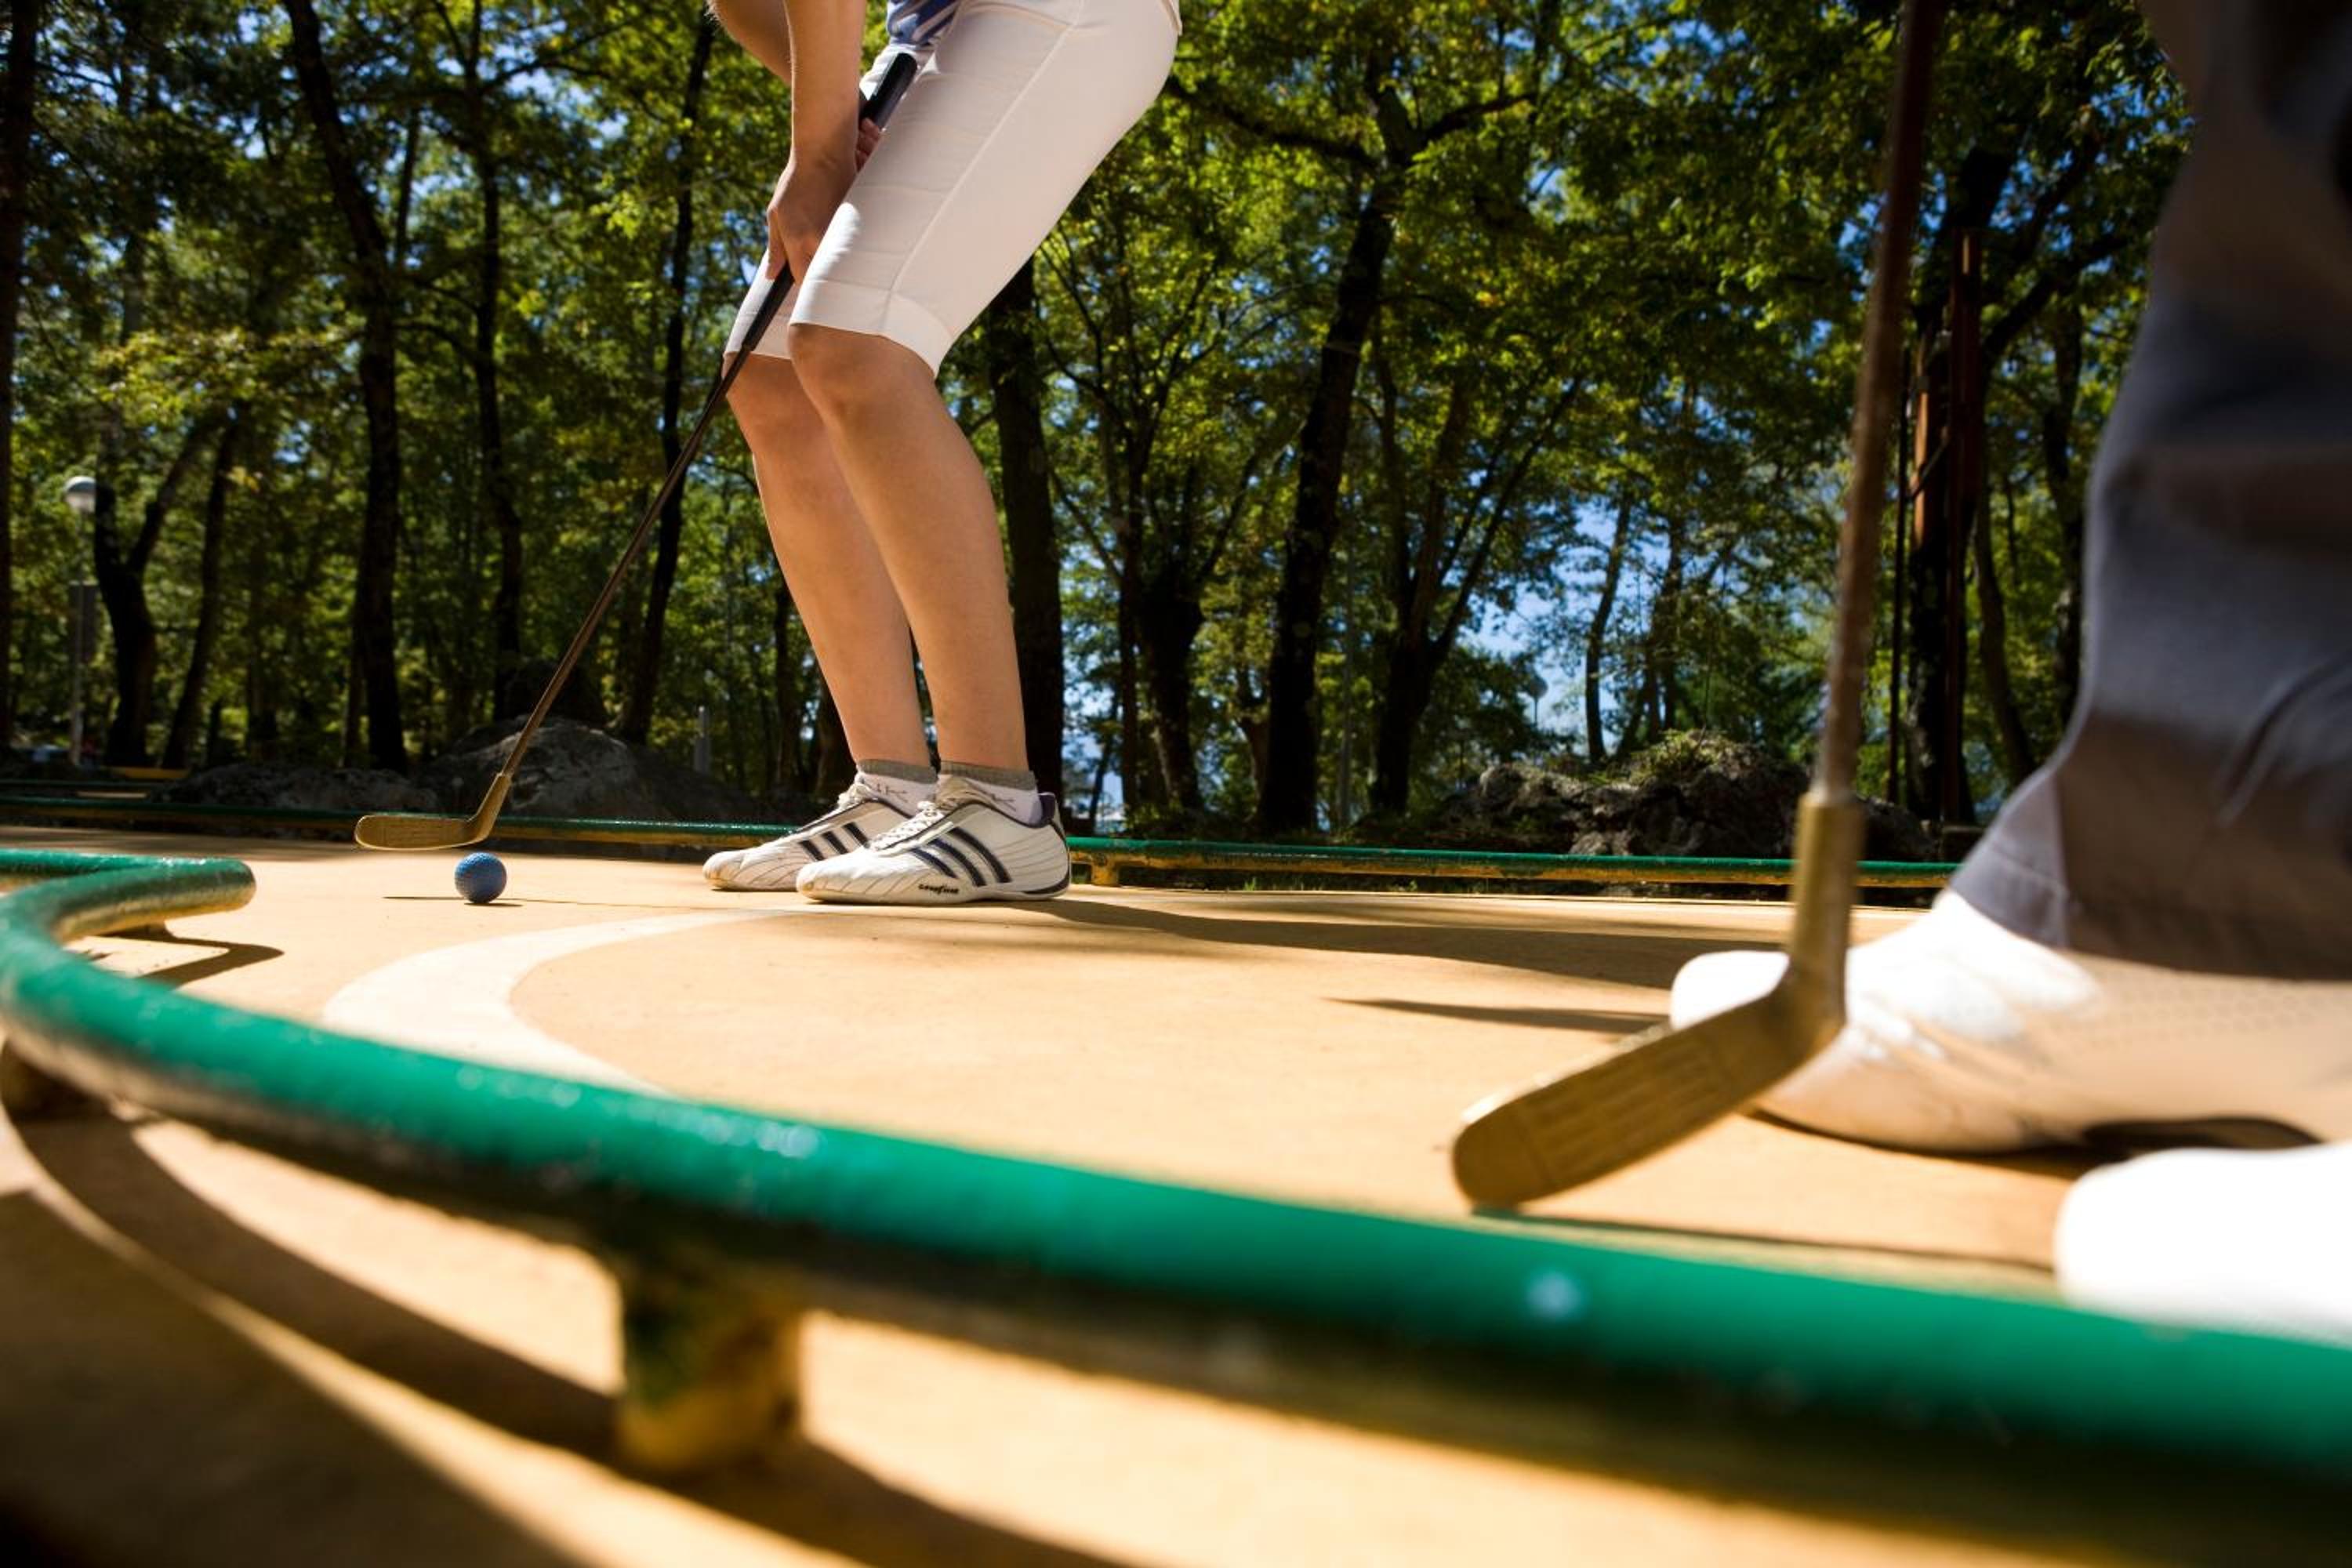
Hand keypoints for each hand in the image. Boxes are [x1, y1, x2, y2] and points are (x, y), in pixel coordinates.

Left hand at [763, 122, 881, 280]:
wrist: (824, 153)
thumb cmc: (796, 182)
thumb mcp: (776, 213)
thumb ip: (775, 248)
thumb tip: (771, 275)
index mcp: (799, 240)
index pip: (803, 279)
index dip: (805, 288)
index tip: (807, 289)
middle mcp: (821, 241)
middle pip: (825, 277)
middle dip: (824, 282)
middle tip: (823, 280)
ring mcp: (841, 234)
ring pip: (842, 264)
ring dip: (839, 265)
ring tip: (836, 256)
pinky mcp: (858, 226)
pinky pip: (853, 248)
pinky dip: (850, 249)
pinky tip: (848, 241)